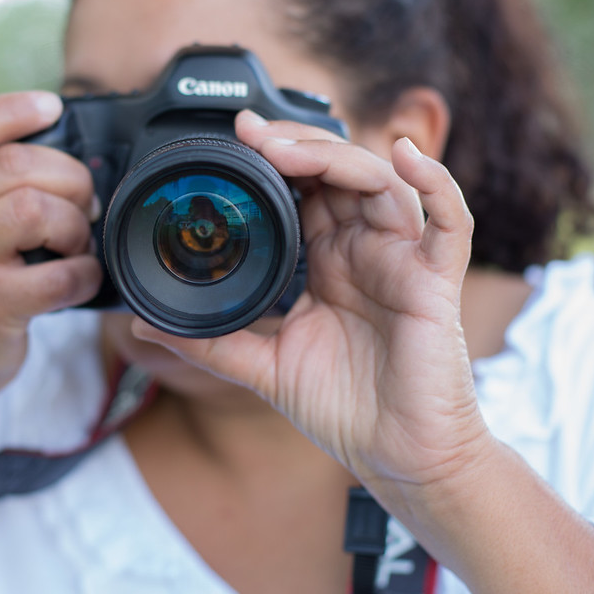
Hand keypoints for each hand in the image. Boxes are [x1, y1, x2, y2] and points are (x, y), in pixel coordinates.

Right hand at [0, 92, 101, 414]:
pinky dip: (83, 274)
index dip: (8, 110)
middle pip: (13, 166)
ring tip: (75, 244)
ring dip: (74, 225)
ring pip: (33, 210)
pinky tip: (79, 280)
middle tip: (83, 204)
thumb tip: (68, 158)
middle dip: (68, 177)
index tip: (51, 106)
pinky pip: (55, 276)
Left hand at [132, 110, 491, 487]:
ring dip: (337, 156)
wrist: (397, 459)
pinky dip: (436, 182)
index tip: (235, 137)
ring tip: (287, 150)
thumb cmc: (345, 410)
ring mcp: (404, 262)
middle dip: (298, 144)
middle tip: (251, 134)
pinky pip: (452, 222)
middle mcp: (367, 251)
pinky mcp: (437, 283)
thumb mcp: (264, 366)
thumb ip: (210, 340)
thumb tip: (142, 323)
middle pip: (342, 172)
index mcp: (331, 261)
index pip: (308, 189)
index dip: (278, 158)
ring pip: (383, 183)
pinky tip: (405, 153)